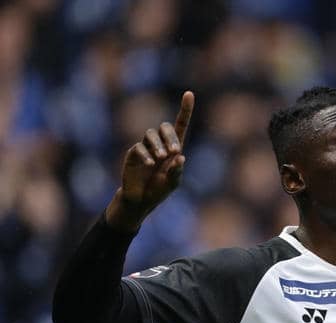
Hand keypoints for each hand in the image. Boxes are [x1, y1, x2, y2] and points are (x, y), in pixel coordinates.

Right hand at [105, 91, 194, 230]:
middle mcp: (160, 144)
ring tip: (162, 158)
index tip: (188, 94)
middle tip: (174, 152)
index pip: (180, 125)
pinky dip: (146, 154)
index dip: (185, 109)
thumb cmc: (159, 190)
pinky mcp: (133, 154)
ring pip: (150, 134)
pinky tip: (149, 164)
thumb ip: (177, 171)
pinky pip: (139, 147)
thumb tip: (180, 157)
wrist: (140, 200)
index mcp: (174, 148)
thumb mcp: (173, 182)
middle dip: (170, 137)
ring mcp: (145, 147)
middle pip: (164, 127)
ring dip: (158, 145)